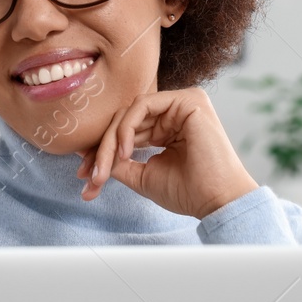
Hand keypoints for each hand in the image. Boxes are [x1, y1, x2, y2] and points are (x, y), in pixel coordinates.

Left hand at [77, 87, 258, 218]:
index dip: (103, 152)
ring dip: (111, 142)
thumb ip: (118, 162)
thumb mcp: (142, 175)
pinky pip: (143, 105)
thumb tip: (88, 154)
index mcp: (168, 127)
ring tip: (104, 170)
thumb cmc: (187, 192)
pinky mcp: (188, 100)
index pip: (127, 131)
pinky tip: (124, 152)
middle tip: (89, 176)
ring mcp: (182, 103)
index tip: (85, 178)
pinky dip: (127, 128)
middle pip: (125, 121)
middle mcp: (175, 111)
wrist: (216, 201)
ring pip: (129, 113)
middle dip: (102, 149)